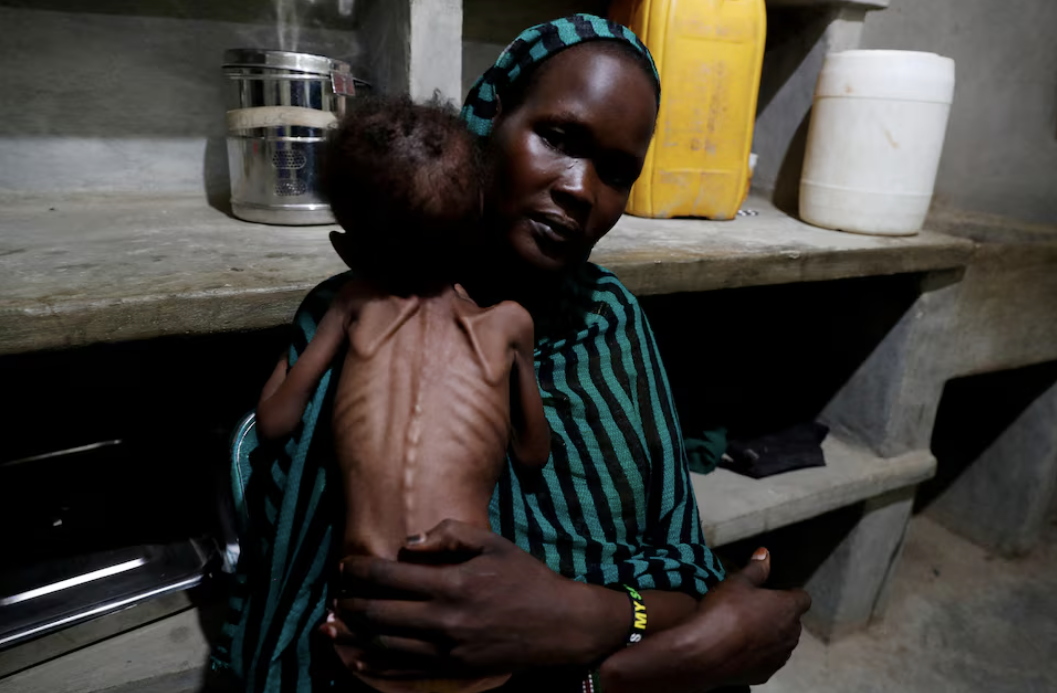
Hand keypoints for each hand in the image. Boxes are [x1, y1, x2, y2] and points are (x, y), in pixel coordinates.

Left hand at [322, 519, 616, 676]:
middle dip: (350, 604)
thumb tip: (407, 543)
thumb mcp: (493, 544)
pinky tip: (359, 661)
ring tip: (335, 627)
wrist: (559, 626)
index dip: (360, 570)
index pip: (390, 576)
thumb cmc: (526, 578)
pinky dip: (378, 668)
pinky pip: (406, 674)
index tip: (345, 565)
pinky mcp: (454, 672)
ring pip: (385, 646)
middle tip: (336, 596)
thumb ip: (450, 535)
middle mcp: (445, 620)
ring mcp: (448, 651)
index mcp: (453, 583)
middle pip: (379, 614)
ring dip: (354, 637)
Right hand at [599, 548, 810, 692]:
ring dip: (770, 635)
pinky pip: (767, 660)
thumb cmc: (723, 612)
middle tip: (753, 608)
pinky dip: (758, 654)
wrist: (705, 653)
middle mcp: (790, 634)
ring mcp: (779, 657)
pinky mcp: (765, 674)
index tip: (775, 592)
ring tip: (743, 628)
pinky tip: (738, 647)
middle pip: (792, 621)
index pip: (802, 597)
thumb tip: (765, 553)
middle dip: (778, 615)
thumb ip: (755, 568)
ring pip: (781, 642)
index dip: (790, 593)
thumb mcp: (737, 582)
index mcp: (787, 608)